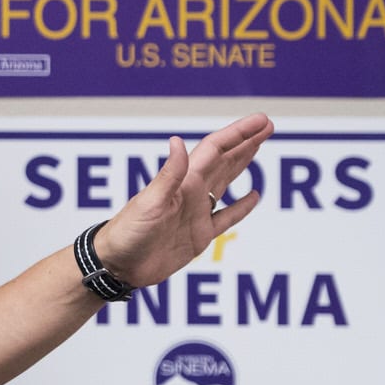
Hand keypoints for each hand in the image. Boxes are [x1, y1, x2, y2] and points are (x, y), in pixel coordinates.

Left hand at [93, 113, 274, 288]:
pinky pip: (226, 217)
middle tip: (267, 125)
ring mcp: (196, 213)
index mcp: (183, 182)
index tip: (262, 120)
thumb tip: (177, 140)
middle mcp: (191, 193)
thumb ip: (169, 175)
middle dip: (246, 142)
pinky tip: (253, 196)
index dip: (239, 133)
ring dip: (243, 163)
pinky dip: (241, 207)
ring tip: (259, 146)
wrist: (117, 265)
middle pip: (224, 160)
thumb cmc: (128, 232)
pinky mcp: (199, 235)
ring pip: (226, 181)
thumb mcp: (150, 202)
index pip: (216, 150)